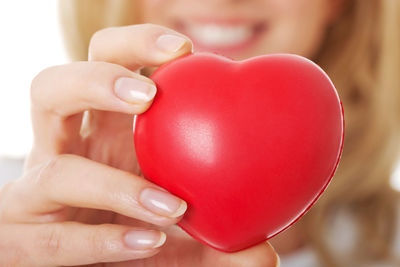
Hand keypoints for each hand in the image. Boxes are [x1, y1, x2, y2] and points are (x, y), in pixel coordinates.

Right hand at [0, 24, 278, 265]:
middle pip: (52, 88)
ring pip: (51, 172)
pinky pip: (51, 238)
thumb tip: (265, 253)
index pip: (104, 63)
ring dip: (108, 185)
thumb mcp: (178, 231)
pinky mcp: (21, 240)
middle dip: (96, 80)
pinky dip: (100, 242)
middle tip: (149, 97)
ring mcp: (38, 196)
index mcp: (100, 130)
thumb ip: (219, 241)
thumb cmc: (132, 236)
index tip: (185, 50)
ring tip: (168, 206)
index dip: (136, 45)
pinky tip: (148, 243)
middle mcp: (63, 152)